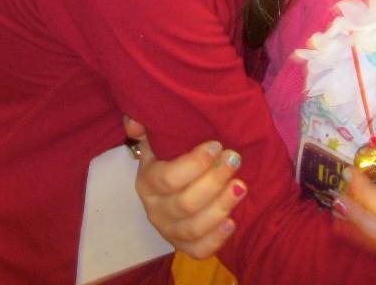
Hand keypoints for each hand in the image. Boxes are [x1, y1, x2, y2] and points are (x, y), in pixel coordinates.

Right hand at [125, 116, 244, 259]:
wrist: (176, 184)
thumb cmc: (171, 156)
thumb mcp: (155, 137)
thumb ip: (144, 125)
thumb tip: (135, 124)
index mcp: (147, 182)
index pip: (167, 178)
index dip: (194, 163)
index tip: (216, 145)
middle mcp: (155, 210)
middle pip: (184, 203)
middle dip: (213, 180)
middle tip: (234, 159)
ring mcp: (169, 231)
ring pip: (193, 227)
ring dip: (220, 207)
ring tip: (240, 186)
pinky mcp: (185, 246)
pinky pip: (199, 250)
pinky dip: (216, 239)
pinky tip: (232, 222)